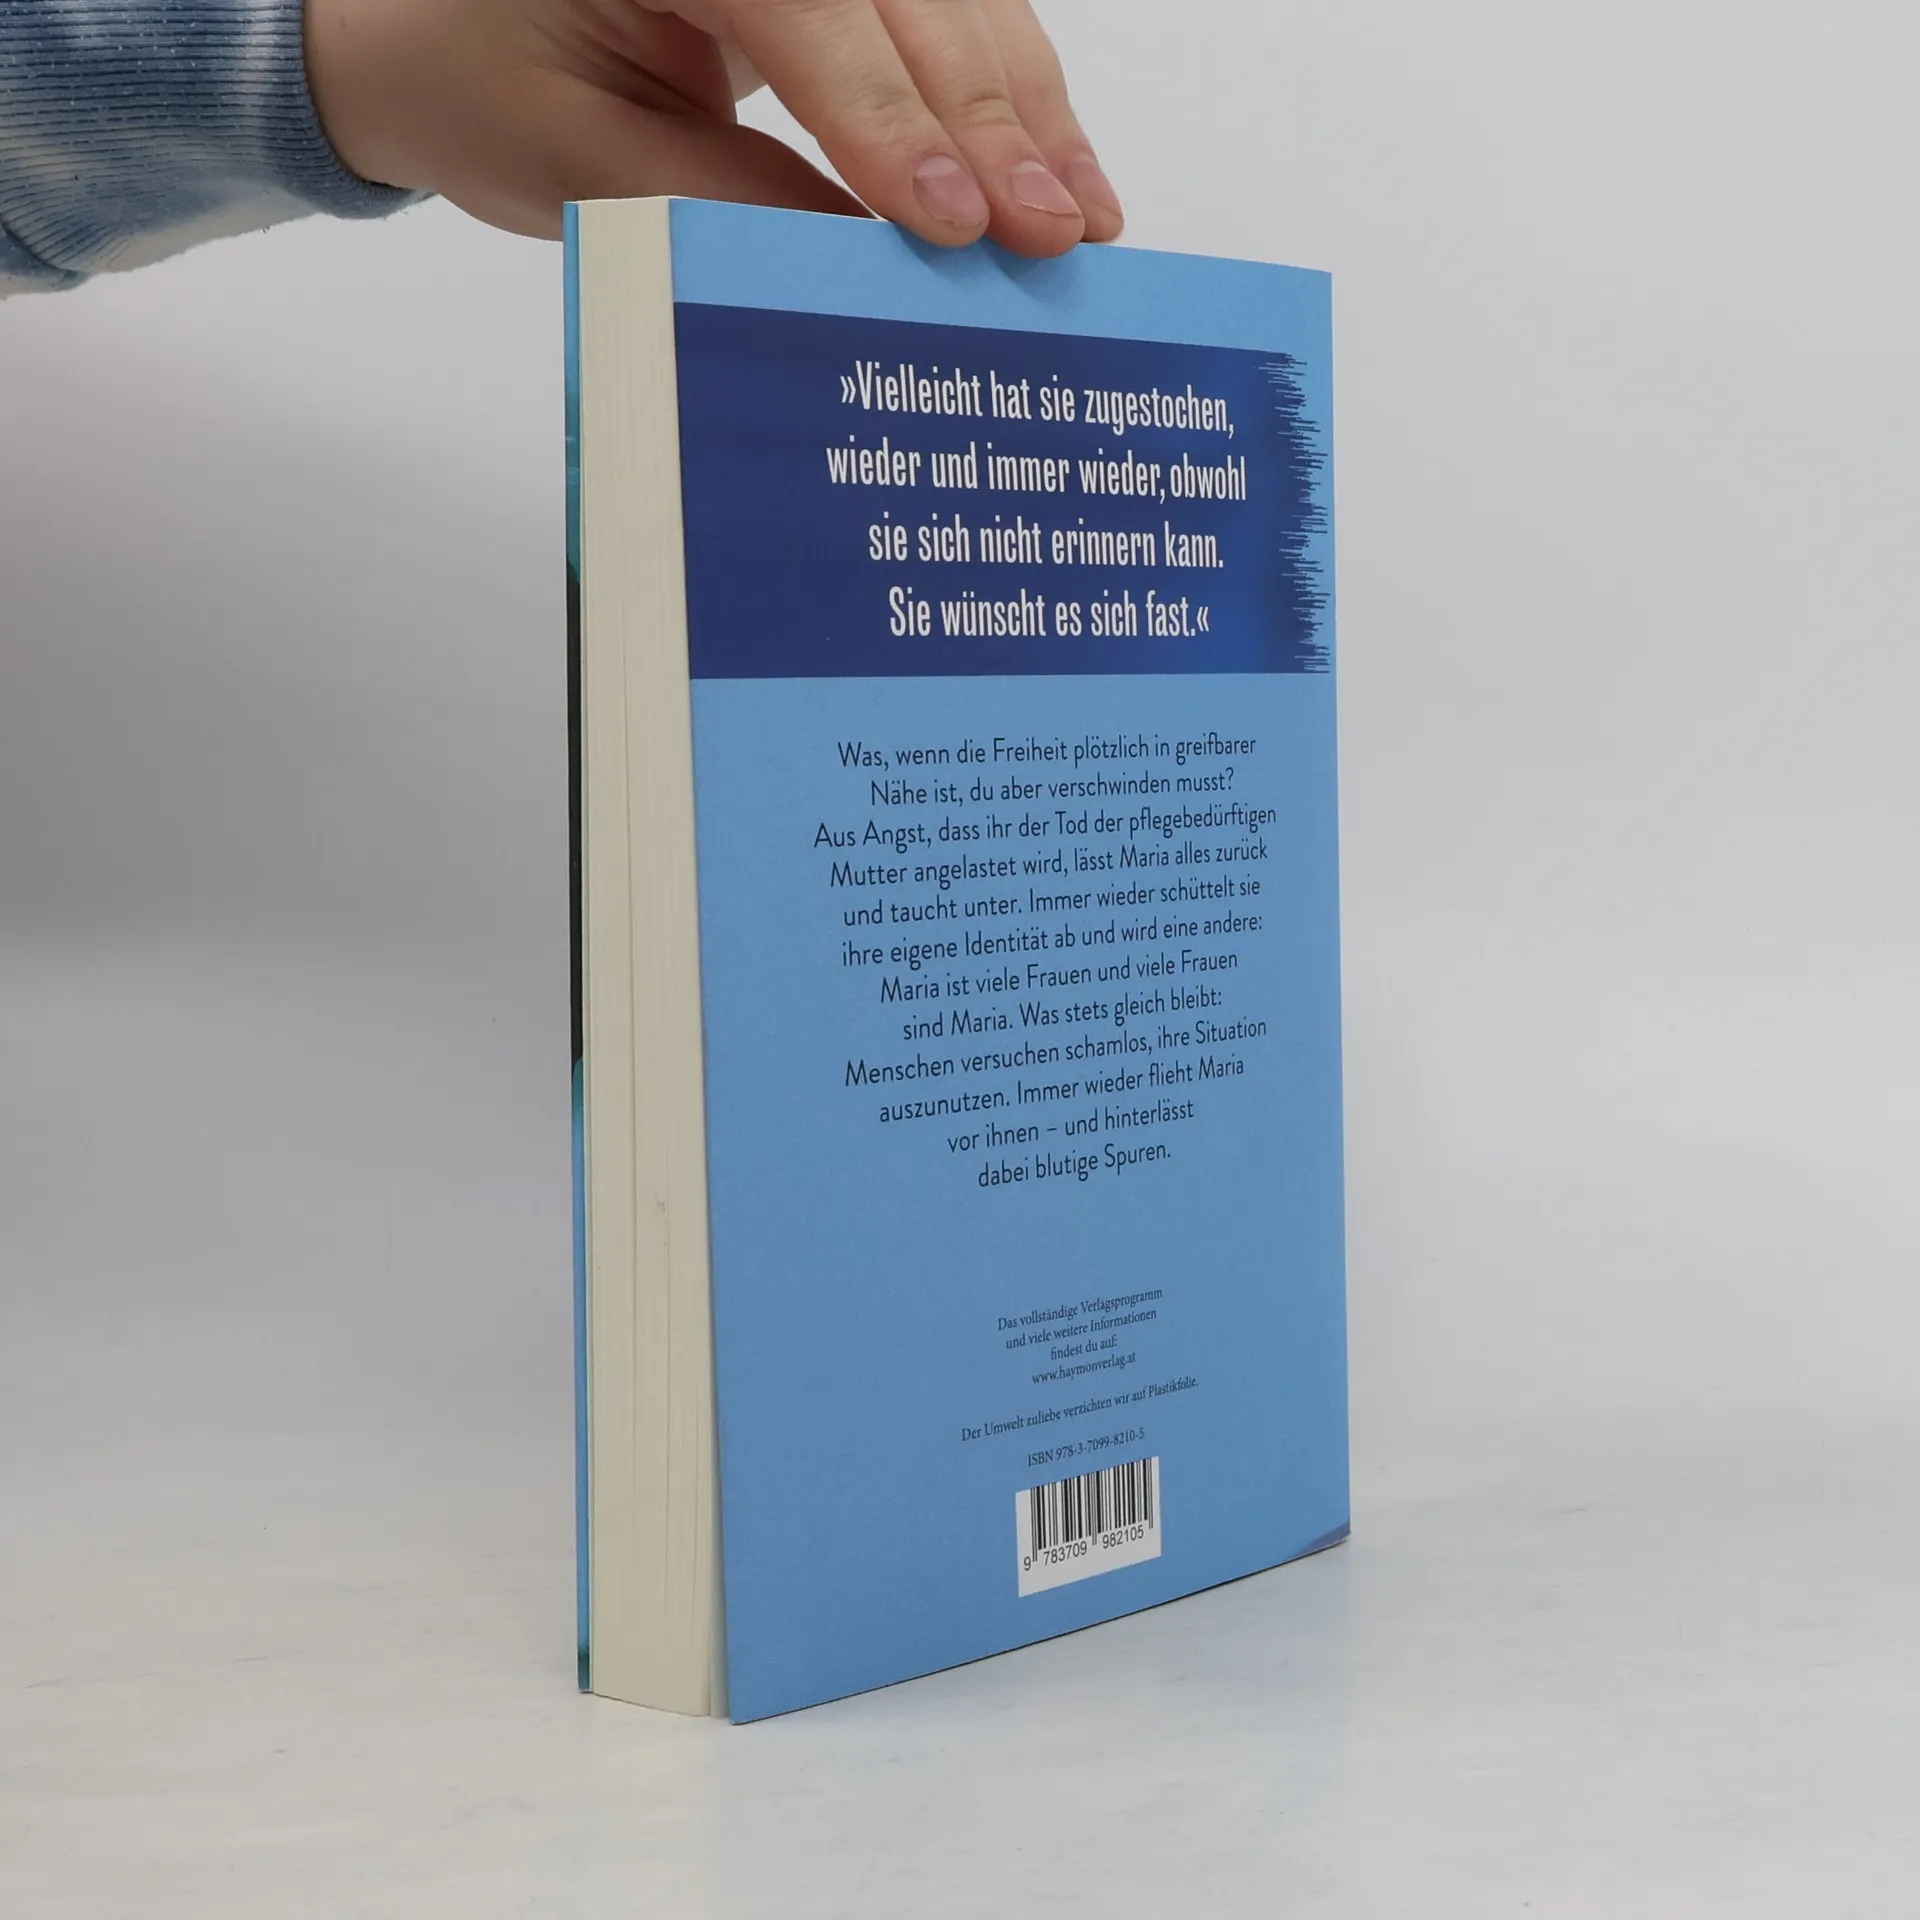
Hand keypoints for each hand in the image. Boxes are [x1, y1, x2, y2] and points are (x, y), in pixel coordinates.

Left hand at [306, 0, 1123, 257]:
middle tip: (1050, 237)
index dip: (884, 114)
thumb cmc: (487, 88)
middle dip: (986, 120)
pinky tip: (1058, 171)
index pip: (799, 6)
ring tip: (1079, 221)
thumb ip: (726, 204)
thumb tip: (875, 261)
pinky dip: (1009, 96)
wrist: (446, 33)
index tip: (950, 222)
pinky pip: (949, 14)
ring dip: (1025, 112)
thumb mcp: (583, 167)